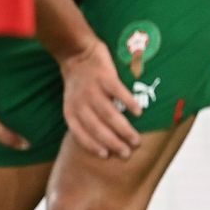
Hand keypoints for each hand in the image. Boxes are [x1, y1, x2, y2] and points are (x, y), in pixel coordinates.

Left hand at [59, 39, 141, 159]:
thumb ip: (84, 118)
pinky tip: (138, 112)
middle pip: (97, 127)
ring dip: (124, 129)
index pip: (80, 133)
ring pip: (109, 115)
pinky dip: (129, 103)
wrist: (77, 53)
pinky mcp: (105, 77)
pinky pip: (119, 93)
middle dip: (113, 143)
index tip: (106, 155)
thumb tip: (100, 140)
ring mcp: (93, 90)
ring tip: (136, 140)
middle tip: (127, 153)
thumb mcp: (73, 102)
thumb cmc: (79, 83)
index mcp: (71, 110)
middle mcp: (80, 102)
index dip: (92, 145)